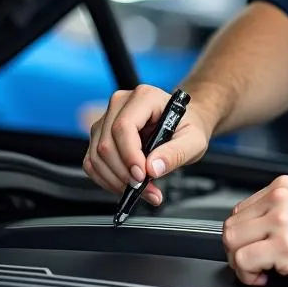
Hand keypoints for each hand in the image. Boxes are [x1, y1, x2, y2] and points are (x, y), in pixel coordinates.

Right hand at [83, 85, 210, 205]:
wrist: (183, 125)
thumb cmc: (188, 127)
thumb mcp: (195, 140)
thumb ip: (176, 153)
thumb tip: (152, 168)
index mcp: (145, 97)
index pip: (124, 126)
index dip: (129, 154)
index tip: (141, 175)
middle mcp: (121, 103)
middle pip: (107, 143)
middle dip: (124, 173)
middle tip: (144, 188)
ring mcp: (107, 119)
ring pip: (96, 155)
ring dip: (116, 180)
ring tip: (141, 190)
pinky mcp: (100, 136)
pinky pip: (92, 162)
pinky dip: (107, 180)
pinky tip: (127, 186)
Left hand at [222, 175, 287, 286]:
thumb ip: (275, 210)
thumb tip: (245, 226)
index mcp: (284, 187)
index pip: (238, 211)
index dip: (244, 237)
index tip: (259, 250)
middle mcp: (280, 199)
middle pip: (230, 227)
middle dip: (239, 252)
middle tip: (260, 265)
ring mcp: (282, 221)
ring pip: (231, 242)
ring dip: (242, 264)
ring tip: (264, 271)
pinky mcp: (284, 245)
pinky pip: (243, 261)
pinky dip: (249, 276)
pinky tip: (269, 277)